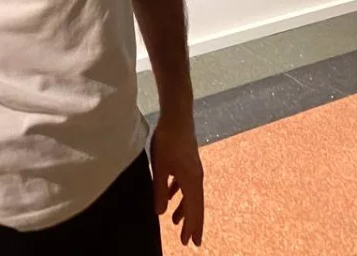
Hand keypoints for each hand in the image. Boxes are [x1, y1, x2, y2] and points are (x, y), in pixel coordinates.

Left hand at [150, 113, 203, 246]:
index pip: (194, 210)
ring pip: (190, 194)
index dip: (192, 227)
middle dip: (191, 222)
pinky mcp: (188, 160)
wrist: (177, 115)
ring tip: (175, 221)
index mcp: (192, 180)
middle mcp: (196, 176)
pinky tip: (171, 195)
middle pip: (196, 204)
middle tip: (188, 240)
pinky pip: (185, 183)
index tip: (191, 243)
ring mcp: (193, 167)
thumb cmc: (168, 141)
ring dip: (184, 208)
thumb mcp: (160, 168)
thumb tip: (160, 212)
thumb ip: (160, 191)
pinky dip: (179, 192)